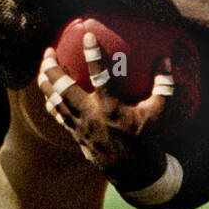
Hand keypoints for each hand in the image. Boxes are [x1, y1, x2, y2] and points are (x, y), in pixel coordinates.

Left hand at [36, 30, 173, 191]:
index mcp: (111, 108)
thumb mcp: (159, 112)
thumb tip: (166, 60)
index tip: (87, 35)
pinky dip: (51, 102)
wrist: (133, 172)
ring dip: (46, 83)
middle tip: (48, 51)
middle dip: (52, 68)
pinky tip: (50, 94)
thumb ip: (163, 85)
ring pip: (54, 102)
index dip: (93, 55)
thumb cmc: (147, 139)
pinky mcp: (75, 135)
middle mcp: (91, 116)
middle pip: (62, 88)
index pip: (100, 76)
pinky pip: (57, 115)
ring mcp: (79, 126)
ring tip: (43, 68)